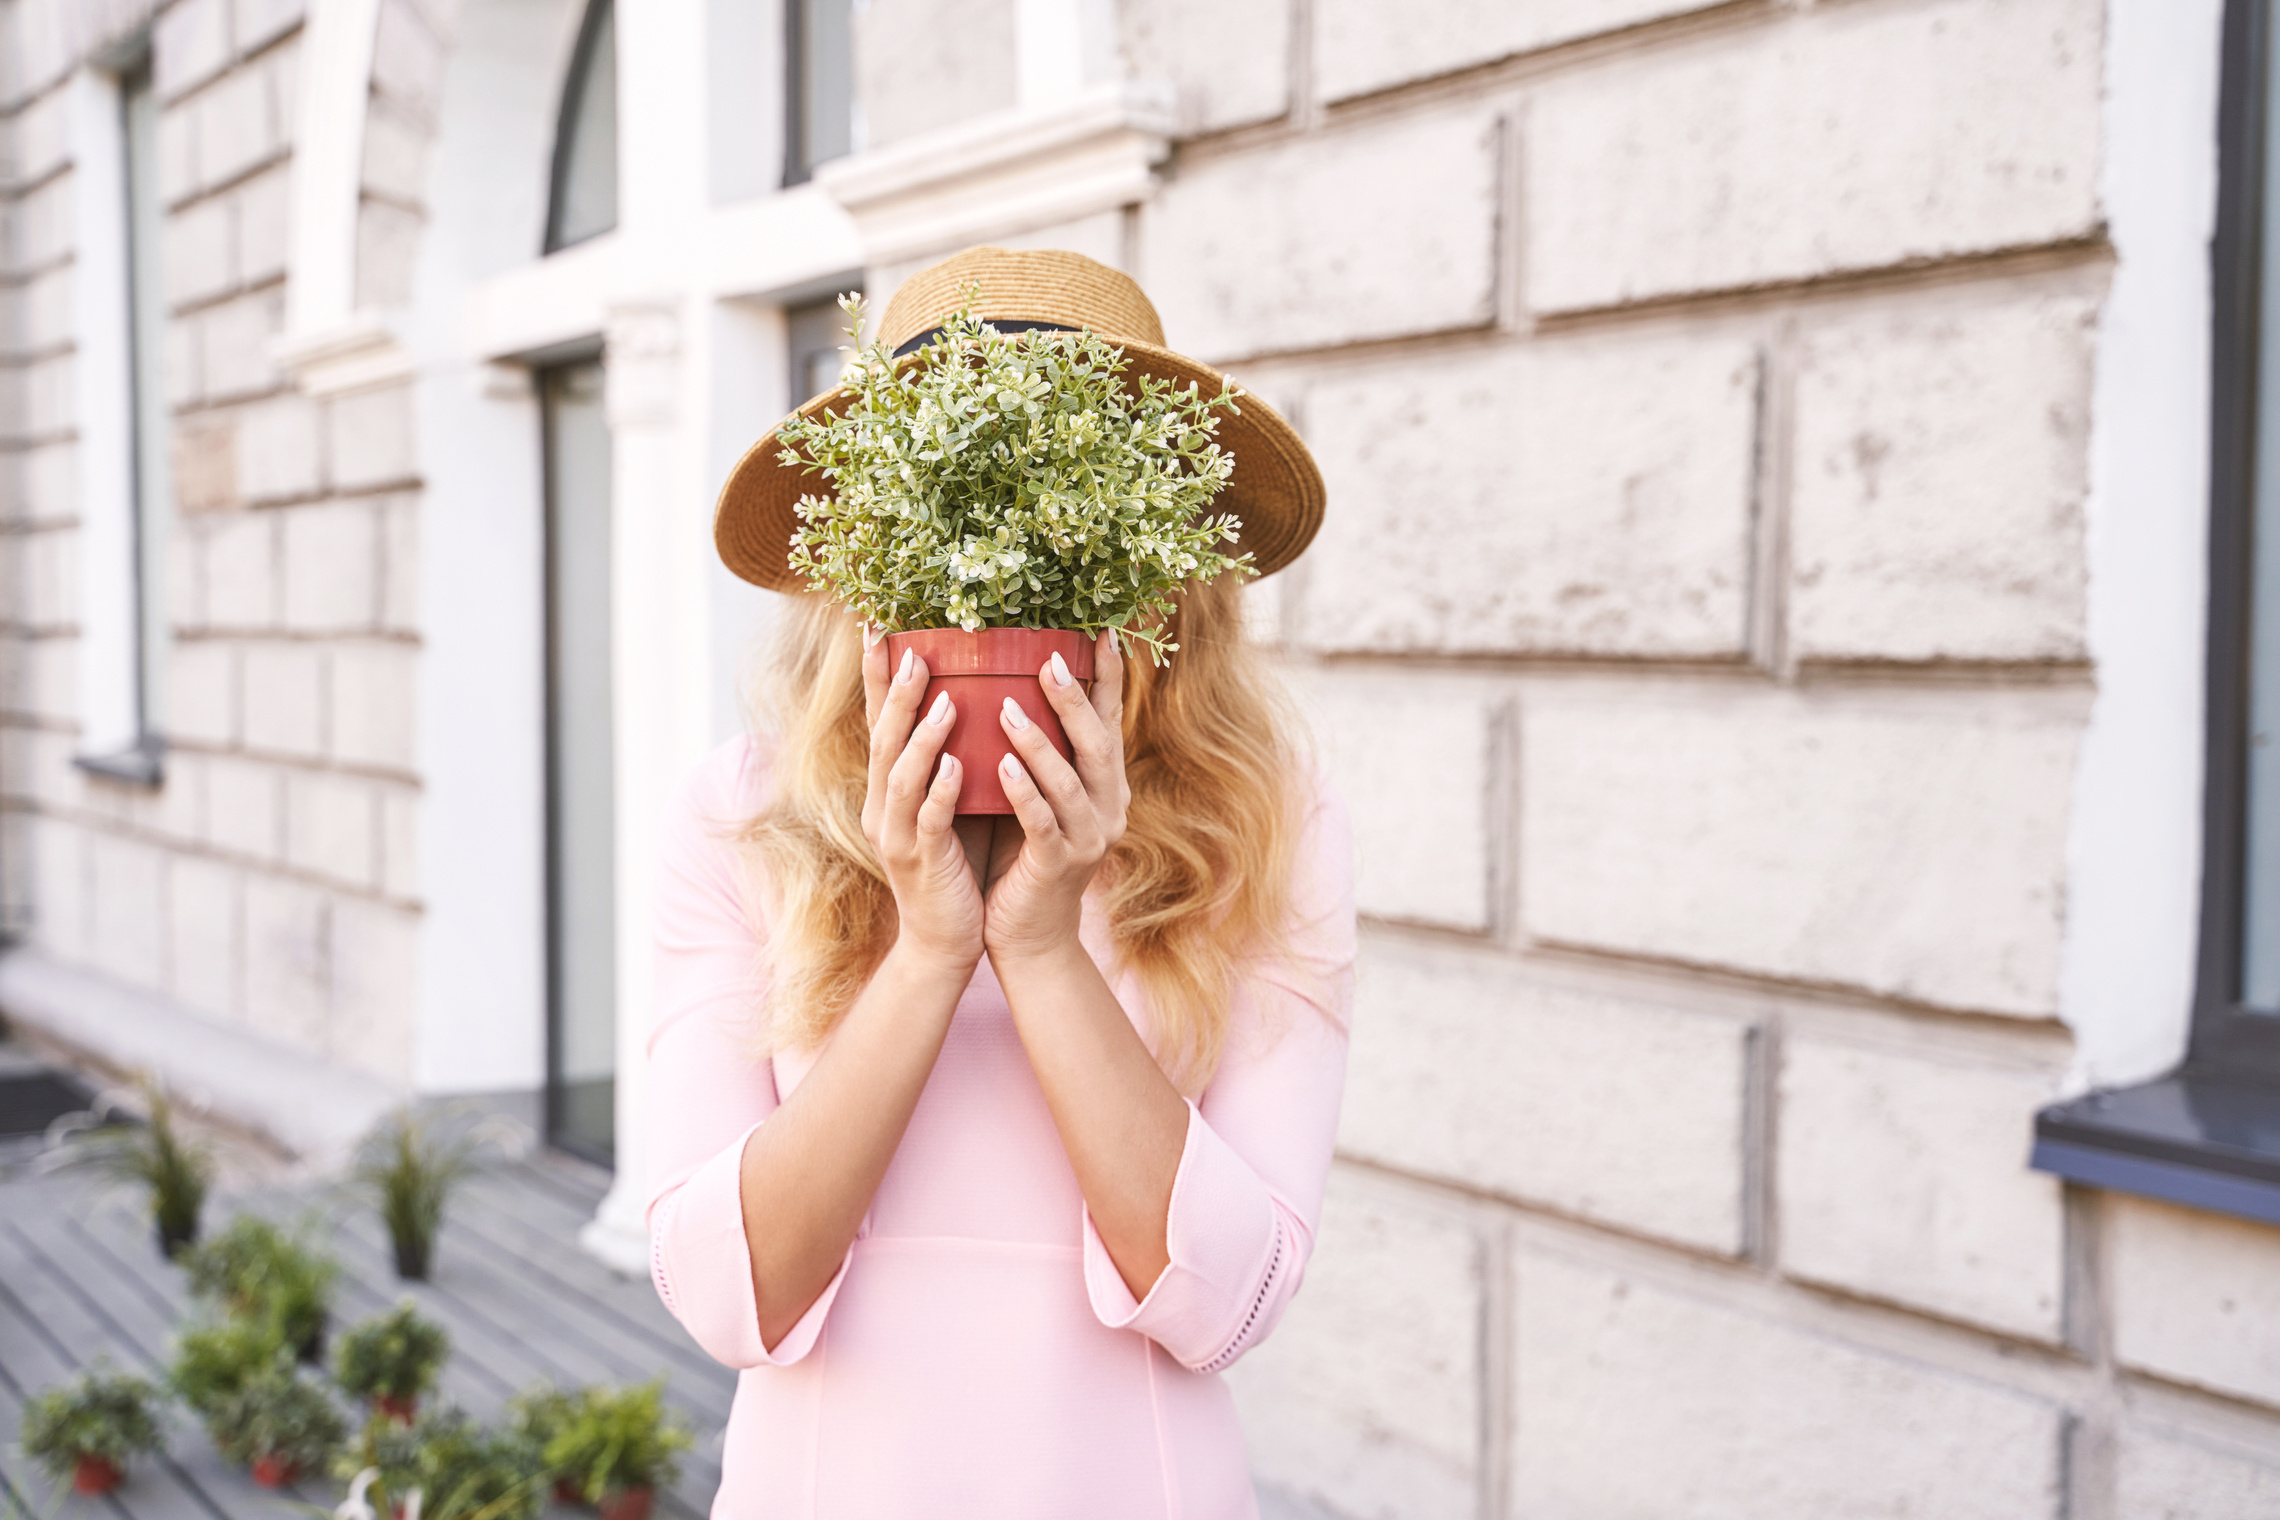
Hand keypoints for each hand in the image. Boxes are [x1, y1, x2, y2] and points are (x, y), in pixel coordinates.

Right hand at [861, 638, 985, 970]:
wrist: (948, 938)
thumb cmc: (960, 862)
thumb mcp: (956, 802)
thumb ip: (959, 758)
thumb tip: (991, 701)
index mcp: (890, 786)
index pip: (880, 721)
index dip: (877, 677)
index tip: (878, 628)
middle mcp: (882, 804)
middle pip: (882, 738)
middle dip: (896, 692)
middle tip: (912, 648)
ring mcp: (896, 834)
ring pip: (901, 775)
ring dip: (921, 734)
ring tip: (945, 697)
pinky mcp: (919, 862)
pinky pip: (927, 821)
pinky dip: (939, 791)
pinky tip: (955, 766)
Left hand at [984, 631, 1129, 962]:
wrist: (1029, 935)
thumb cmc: (1021, 857)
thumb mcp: (1035, 798)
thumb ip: (1035, 754)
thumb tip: (1005, 687)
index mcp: (1105, 787)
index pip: (1110, 722)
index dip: (1109, 679)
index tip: (1102, 633)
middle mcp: (1107, 809)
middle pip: (1098, 744)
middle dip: (1074, 700)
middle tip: (1047, 660)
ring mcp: (1088, 839)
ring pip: (1069, 781)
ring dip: (1038, 741)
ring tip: (1005, 707)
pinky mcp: (1058, 865)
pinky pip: (1042, 821)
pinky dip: (1022, 790)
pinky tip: (999, 763)